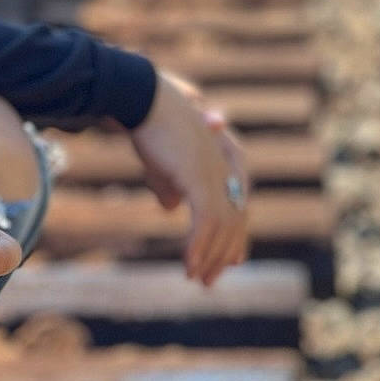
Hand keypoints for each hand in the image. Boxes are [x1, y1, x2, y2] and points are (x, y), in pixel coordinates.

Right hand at [117, 69, 249, 285]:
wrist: (142, 99)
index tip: (228, 264)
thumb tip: (170, 208)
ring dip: (209, 256)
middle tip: (207, 281)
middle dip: (222, 255)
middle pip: (234, 222)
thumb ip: (170, 186)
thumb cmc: (149, 126)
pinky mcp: (199, 178)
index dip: (234, 239)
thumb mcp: (161, 163)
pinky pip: (205, 221)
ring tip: (196, 278)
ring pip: (222, 227)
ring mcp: (215, 174)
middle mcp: (225, 170)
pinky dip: (199, 246)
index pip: (237, 209)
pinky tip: (189, 264)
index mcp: (220, 165)